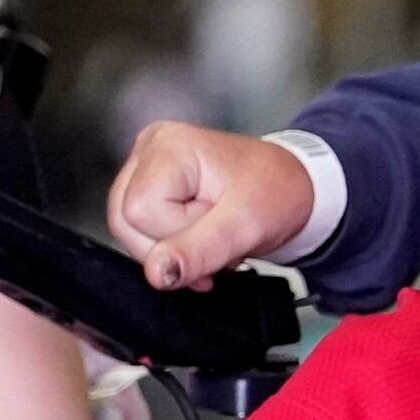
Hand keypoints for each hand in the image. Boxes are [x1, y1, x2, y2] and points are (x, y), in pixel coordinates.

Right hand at [108, 120, 315, 290]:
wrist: (294, 185)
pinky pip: (139, 227)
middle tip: (215, 233)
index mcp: (170, 146)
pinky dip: (170, 243)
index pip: (140, 212)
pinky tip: (198, 238)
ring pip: (128, 228)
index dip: (178, 232)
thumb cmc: (276, 193)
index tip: (218, 223)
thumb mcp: (243, 227)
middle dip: (172, 244)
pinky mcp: (150, 180)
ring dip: (173, 247)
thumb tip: (156, 274)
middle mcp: (150, 147)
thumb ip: (198, 251)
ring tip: (210, 236)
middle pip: (125, 220)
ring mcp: (146, 162)